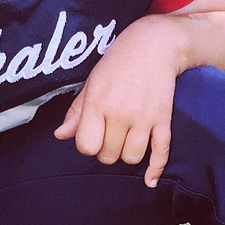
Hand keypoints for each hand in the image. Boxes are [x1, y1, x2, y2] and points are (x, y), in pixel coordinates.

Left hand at [54, 17, 181, 186]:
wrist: (156, 44)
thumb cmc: (119, 61)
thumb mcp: (93, 81)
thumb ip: (77, 111)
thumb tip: (60, 135)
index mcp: (98, 102)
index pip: (86, 146)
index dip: (87, 145)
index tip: (93, 135)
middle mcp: (120, 112)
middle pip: (108, 155)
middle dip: (107, 150)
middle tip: (110, 134)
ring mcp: (144, 117)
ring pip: (132, 157)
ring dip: (127, 154)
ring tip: (126, 141)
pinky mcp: (163, 119)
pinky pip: (161, 152)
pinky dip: (155, 169)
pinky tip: (150, 180)